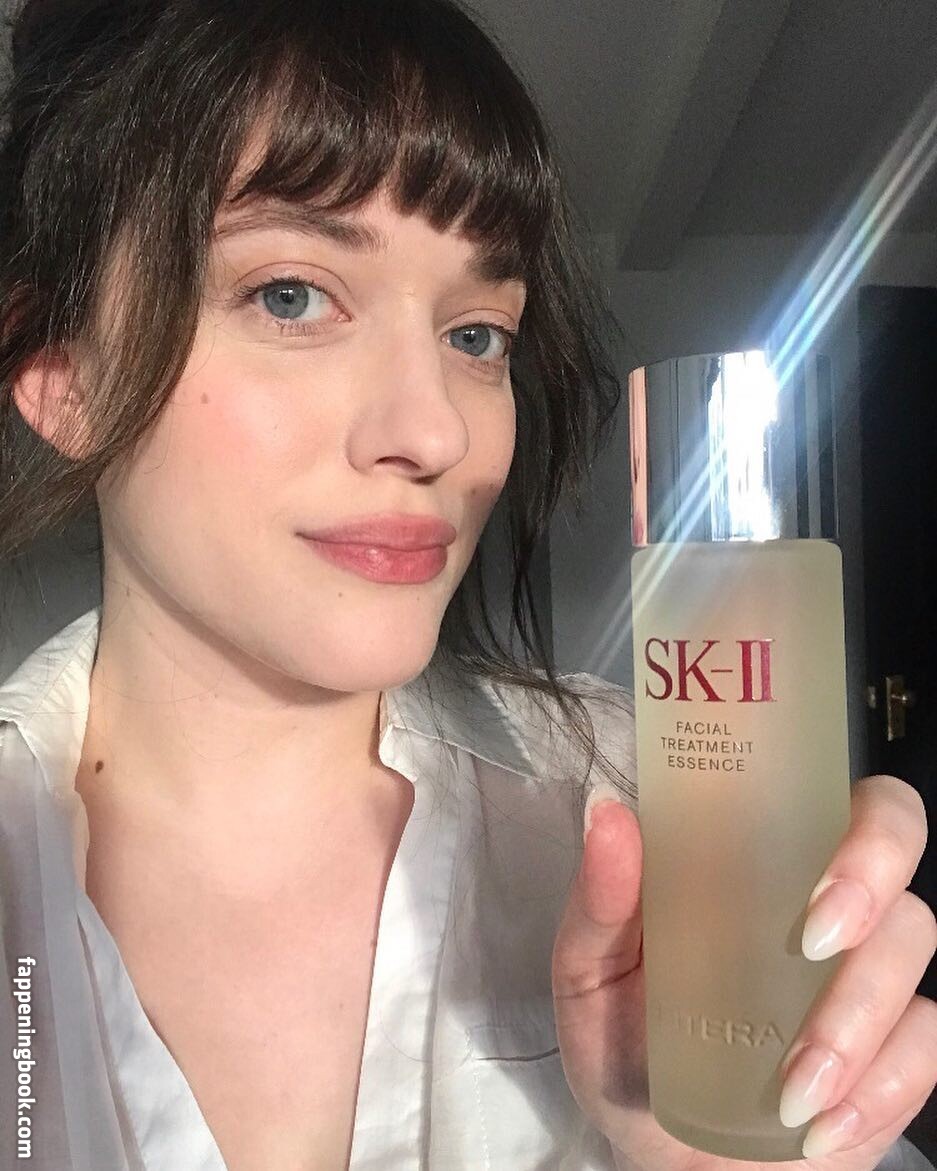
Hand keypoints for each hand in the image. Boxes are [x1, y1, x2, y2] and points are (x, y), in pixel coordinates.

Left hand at [551, 775, 936, 1170]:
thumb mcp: (590, 970)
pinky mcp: (892, 1056)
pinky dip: (874, 1094)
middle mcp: (827, 903)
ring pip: (911, 957)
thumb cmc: (623, 1036)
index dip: (860, 824)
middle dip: (871, 896)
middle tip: (813, 946)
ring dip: (857, 1020)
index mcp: (761, 861)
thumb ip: (599, 900)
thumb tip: (606, 810)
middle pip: (901, 859)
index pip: (843, 803)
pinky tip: (817, 1127)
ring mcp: (868, 977)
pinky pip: (921, 1055)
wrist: (650, 1147)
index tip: (811, 881)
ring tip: (791, 1088)